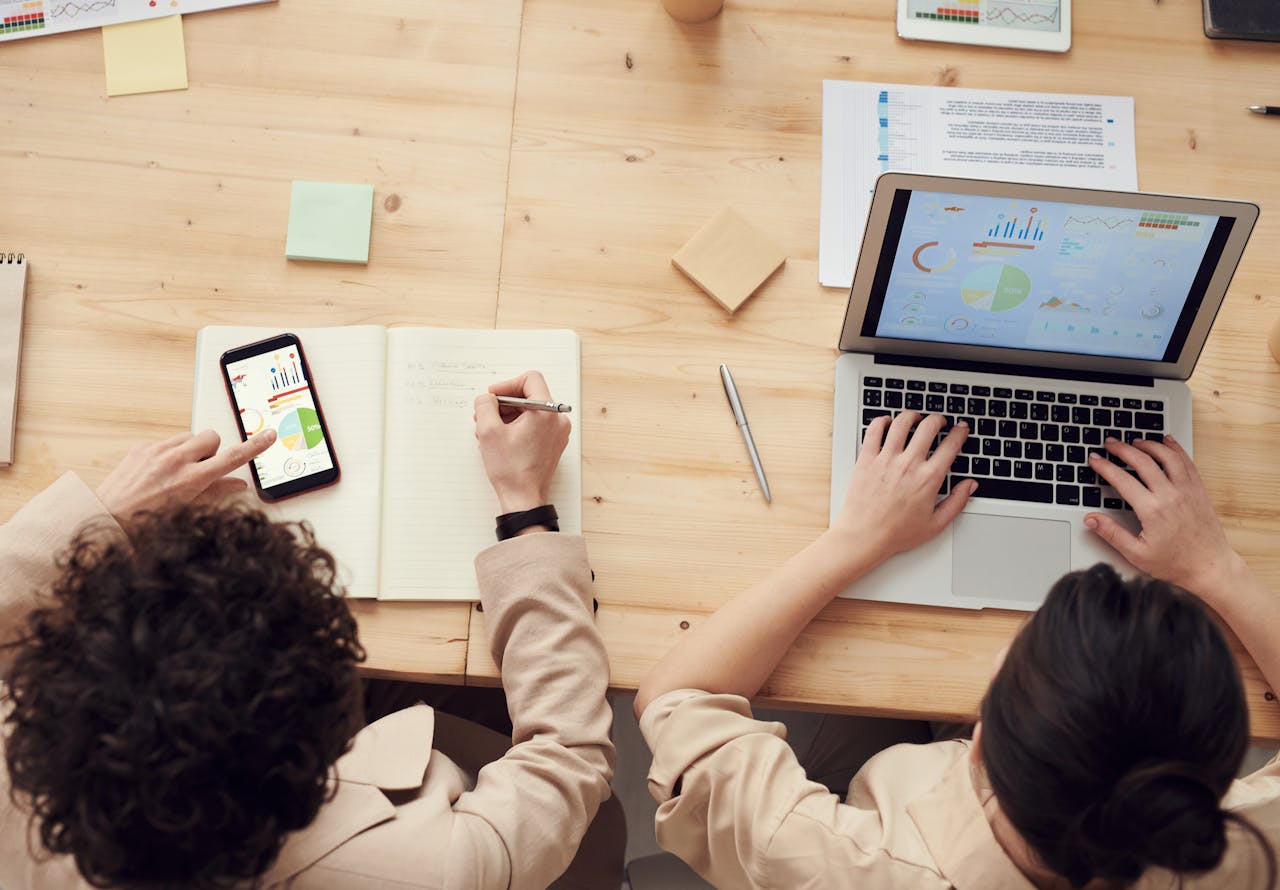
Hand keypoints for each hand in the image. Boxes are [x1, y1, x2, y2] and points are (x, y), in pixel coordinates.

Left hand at [95, 428, 276, 521]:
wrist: (107, 518)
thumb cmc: (146, 522)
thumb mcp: (188, 510)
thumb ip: (216, 492)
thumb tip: (238, 484)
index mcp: (191, 479)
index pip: (232, 457)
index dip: (254, 446)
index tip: (268, 435)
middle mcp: (175, 460)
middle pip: (211, 437)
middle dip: (213, 450)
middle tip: (203, 469)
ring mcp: (156, 451)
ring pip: (190, 436)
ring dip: (191, 450)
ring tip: (179, 472)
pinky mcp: (142, 447)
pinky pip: (167, 442)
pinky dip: (170, 453)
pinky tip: (160, 472)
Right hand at [473, 371, 570, 513]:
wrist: (524, 499)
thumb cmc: (510, 470)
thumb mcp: (488, 431)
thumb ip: (484, 405)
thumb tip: (487, 398)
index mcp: (546, 412)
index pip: (530, 379)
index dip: (507, 385)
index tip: (492, 397)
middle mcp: (557, 420)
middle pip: (530, 395)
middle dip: (504, 403)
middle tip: (485, 416)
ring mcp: (557, 433)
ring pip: (531, 411)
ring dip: (508, 416)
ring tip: (488, 431)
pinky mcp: (553, 443)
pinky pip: (535, 425)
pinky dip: (517, 427)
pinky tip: (500, 440)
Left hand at [832, 411, 975, 564]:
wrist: (864, 536)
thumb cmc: (897, 533)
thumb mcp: (936, 524)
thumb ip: (957, 502)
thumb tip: (970, 485)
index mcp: (928, 479)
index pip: (951, 445)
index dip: (960, 432)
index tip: (961, 429)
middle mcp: (908, 464)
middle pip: (928, 426)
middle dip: (938, 419)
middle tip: (939, 421)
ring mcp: (886, 459)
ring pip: (902, 423)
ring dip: (912, 415)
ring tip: (915, 418)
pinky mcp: (866, 459)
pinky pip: (874, 430)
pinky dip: (882, 421)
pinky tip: (887, 423)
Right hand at [1084, 435, 1239, 597]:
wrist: (1210, 567)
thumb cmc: (1176, 563)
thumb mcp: (1136, 553)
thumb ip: (1111, 533)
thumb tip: (1091, 519)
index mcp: (1152, 510)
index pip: (1122, 480)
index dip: (1104, 466)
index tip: (1095, 459)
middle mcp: (1171, 496)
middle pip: (1143, 461)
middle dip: (1122, 449)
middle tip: (1110, 443)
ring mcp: (1187, 491)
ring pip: (1166, 456)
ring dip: (1149, 445)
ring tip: (1135, 441)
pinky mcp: (1199, 490)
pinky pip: (1187, 462)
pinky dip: (1175, 449)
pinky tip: (1167, 442)